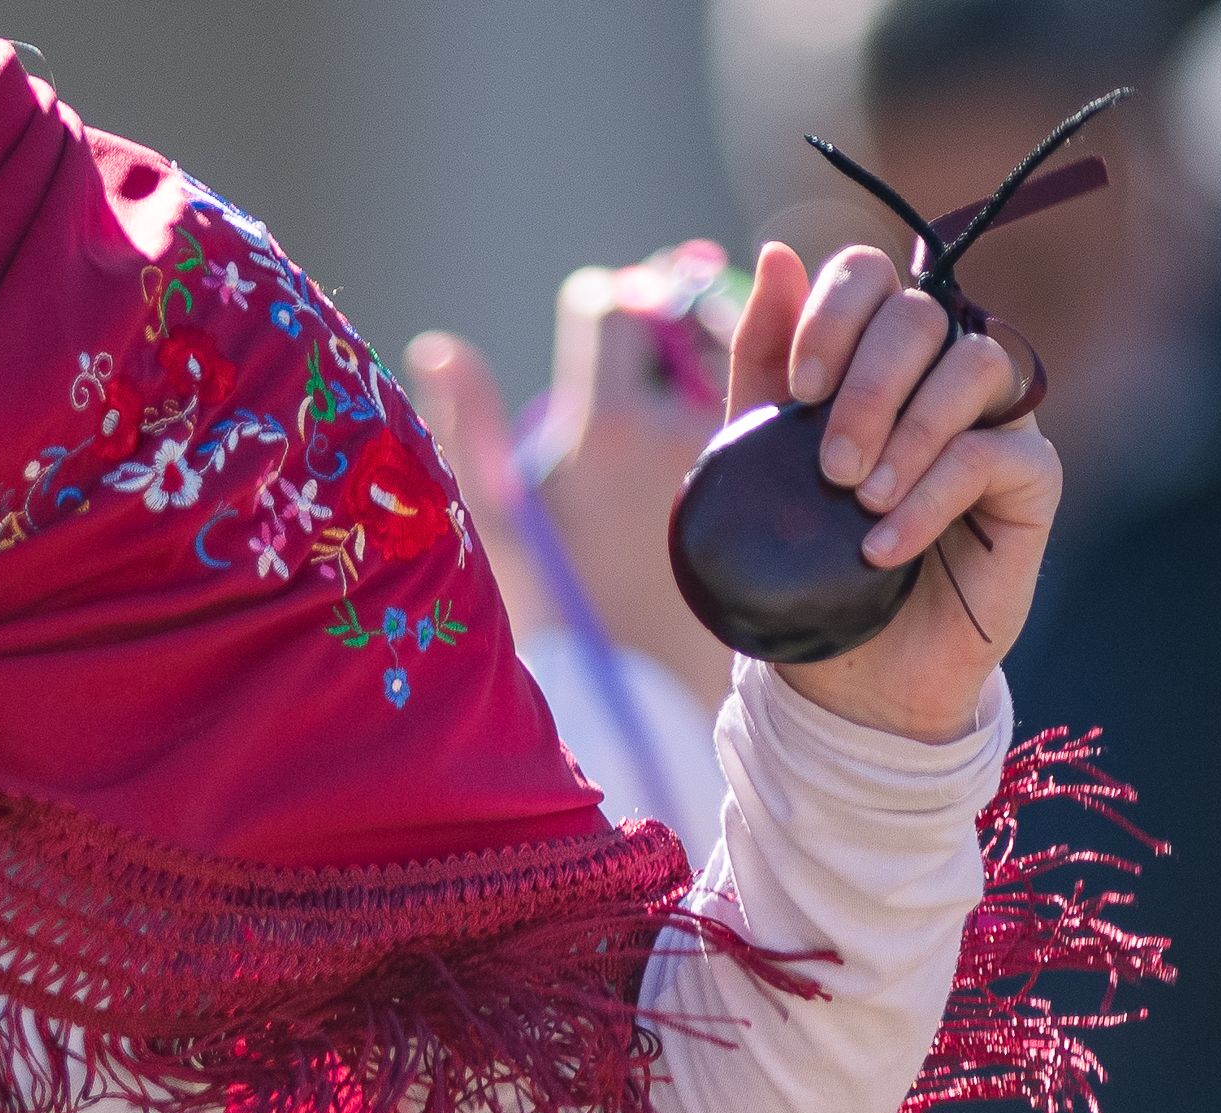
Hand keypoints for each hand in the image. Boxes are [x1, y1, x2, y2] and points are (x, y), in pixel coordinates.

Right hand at [406, 247, 738, 713]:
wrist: (640, 699)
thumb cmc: (557, 618)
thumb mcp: (501, 518)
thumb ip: (468, 424)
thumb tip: (438, 349)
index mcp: (609, 429)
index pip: (609, 308)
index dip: (601, 305)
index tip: (601, 321)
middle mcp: (685, 432)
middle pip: (697, 312)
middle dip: (683, 312)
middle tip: (668, 340)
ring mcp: (743, 462)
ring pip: (753, 357)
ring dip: (738, 349)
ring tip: (711, 383)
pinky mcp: (782, 494)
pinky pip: (781, 413)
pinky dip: (771, 401)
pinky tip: (747, 437)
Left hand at [730, 241, 1060, 742]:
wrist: (840, 674)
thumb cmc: (800, 563)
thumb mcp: (757, 463)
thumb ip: (764, 365)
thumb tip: (777, 255)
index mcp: (873, 357)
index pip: (873, 278)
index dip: (837, 313)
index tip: (799, 385)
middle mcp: (941, 375)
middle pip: (924, 314)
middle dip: (867, 382)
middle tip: (828, 465)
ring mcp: (994, 422)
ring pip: (975, 366)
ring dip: (906, 432)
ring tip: (857, 501)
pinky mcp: (1031, 484)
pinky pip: (996, 455)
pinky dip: (929, 497)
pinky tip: (882, 547)